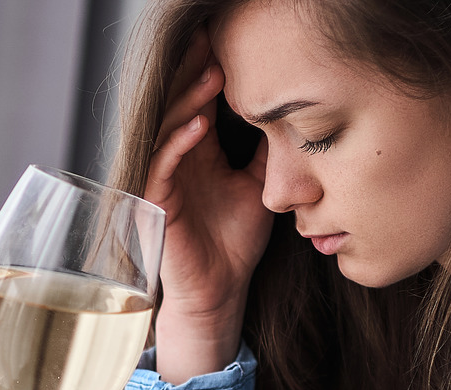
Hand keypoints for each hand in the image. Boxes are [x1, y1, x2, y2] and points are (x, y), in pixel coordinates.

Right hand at [146, 29, 271, 380]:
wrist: (220, 291)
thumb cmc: (236, 241)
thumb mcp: (260, 186)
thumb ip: (268, 153)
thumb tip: (292, 119)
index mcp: (198, 151)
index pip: (201, 100)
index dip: (212, 70)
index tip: (230, 40)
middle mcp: (177, 159)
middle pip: (179, 103)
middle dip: (194, 70)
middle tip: (211, 37)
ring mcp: (164, 179)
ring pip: (168, 127)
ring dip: (189, 100)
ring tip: (213, 73)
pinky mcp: (158, 204)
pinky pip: (163, 166)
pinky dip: (179, 143)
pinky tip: (199, 124)